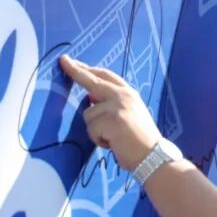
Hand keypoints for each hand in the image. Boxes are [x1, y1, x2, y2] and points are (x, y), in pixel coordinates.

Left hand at [58, 54, 161, 170]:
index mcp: (129, 93)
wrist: (153, 155)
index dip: (88, 68)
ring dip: (95, 129)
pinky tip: (113, 144)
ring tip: (112, 138)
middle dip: (75, 70)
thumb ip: (111, 103)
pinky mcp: (111, 120)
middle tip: (63, 61)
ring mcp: (117, 106)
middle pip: (92, 80)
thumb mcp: (129, 114)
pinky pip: (91, 129)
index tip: (74, 62)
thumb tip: (90, 97)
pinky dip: (98, 140)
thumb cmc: (141, 139)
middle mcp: (123, 95)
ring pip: (88, 114)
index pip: (105, 75)